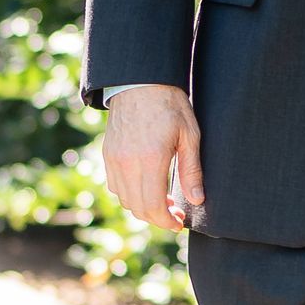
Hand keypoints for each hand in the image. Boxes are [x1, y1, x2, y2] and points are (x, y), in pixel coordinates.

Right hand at [102, 83, 205, 230]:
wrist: (141, 81)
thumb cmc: (171, 105)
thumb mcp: (189, 135)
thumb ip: (192, 170)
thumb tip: (197, 200)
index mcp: (150, 159)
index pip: (153, 206)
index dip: (166, 221)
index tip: (178, 222)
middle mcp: (127, 163)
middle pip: (138, 207)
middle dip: (156, 218)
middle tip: (174, 214)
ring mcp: (114, 159)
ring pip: (124, 199)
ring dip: (142, 207)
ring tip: (162, 201)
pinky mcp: (107, 154)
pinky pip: (115, 185)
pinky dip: (129, 194)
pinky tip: (145, 186)